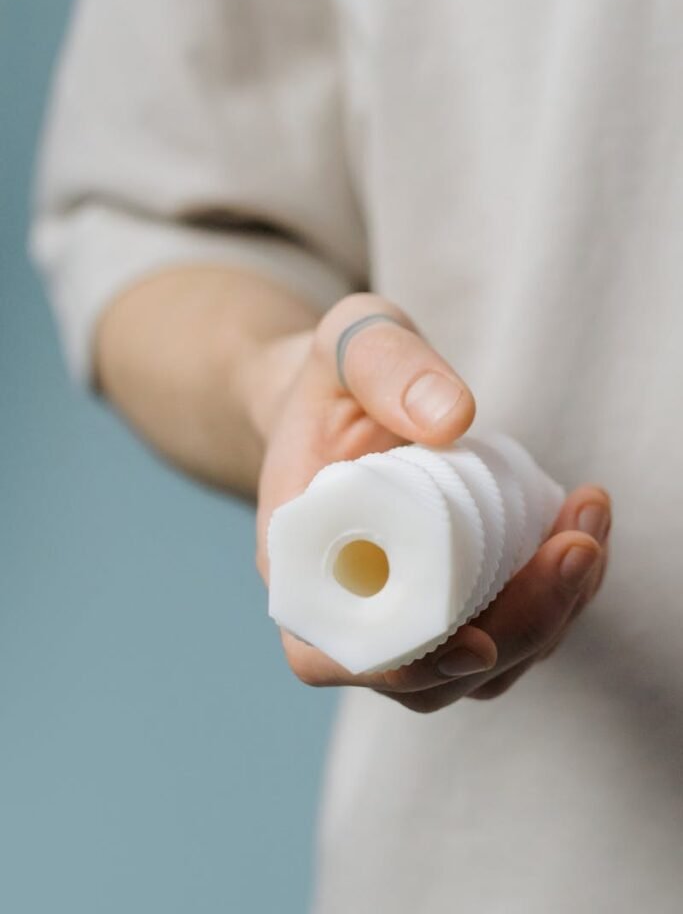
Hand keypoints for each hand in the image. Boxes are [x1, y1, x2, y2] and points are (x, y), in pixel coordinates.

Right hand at [248, 293, 610, 712]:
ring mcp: (408, 612)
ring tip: (588, 527)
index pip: (335, 653)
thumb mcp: (349, 342)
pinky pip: (511, 626)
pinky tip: (582, 528)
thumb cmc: (336, 378)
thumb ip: (384, 363)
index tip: (476, 641)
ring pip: (485, 663)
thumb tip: (453, 417)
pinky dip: (558, 594)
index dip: (403, 666)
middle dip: (519, 627)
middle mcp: (352, 607)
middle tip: (575, 549)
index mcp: (301, 563)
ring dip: (552, 612)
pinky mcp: (455, 600)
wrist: (344, 400)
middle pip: (432, 674)